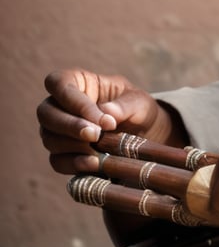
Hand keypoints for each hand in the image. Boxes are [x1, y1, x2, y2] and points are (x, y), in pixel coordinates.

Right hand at [38, 68, 182, 174]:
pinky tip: (95, 163)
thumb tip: (106, 112)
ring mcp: (59, 131)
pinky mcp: (64, 154)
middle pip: (45, 112)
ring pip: (48, 137)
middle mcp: (62, 106)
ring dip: (73, 145)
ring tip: (100, 150)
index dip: (73, 101)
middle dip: (70, 125)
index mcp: (79, 83)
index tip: (101, 119)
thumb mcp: (139, 102)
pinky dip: (74, 164)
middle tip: (96, 135)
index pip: (58, 83)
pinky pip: (57, 161)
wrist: (145, 136)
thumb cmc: (138, 110)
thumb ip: (124, 106)